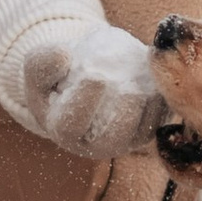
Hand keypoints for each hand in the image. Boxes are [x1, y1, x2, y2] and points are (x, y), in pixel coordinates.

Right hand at [19, 24, 163, 160]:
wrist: (85, 75)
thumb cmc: (58, 74)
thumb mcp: (39, 64)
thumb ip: (43, 62)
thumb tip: (64, 57)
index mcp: (64, 131)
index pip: (71, 126)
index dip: (83, 103)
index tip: (93, 75)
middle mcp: (95, 143)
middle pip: (113, 138)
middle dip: (123, 110)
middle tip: (126, 84)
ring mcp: (125, 139)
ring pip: (143, 131)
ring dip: (148, 102)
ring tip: (145, 75)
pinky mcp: (148, 128)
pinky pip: (161, 119)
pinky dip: (162, 98)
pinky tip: (157, 73)